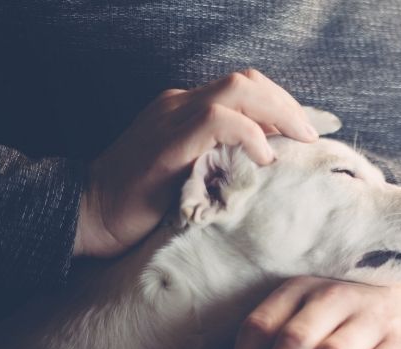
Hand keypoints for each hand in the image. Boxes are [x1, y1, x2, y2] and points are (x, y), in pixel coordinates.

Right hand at [74, 69, 318, 257]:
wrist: (90, 214)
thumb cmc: (140, 206)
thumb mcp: (190, 175)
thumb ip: (220, 160)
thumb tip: (268, 168)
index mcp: (184, 109)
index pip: (243, 88)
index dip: (280, 103)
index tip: (307, 130)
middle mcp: (179, 104)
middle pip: (246, 81)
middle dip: (287, 104)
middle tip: (311, 135)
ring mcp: (171, 118)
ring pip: (237, 90)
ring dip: (278, 113)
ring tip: (298, 141)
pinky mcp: (168, 142)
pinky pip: (218, 120)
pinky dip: (250, 134)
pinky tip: (264, 158)